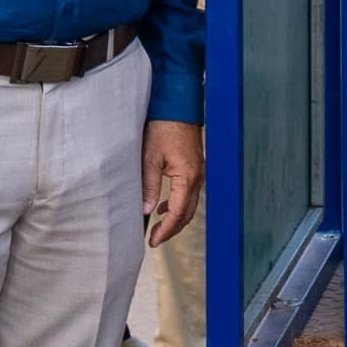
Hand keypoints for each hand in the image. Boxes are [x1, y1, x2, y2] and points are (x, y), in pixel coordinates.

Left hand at [142, 120, 202, 244]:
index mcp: (187, 177)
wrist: (177, 105)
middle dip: (172, 229)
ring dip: (176, 218)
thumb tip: (147, 210)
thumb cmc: (163, 127)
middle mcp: (197, 177)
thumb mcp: (150, 157)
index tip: (153, 241)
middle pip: (187, 213)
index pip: (178, 213)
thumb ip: (149, 185)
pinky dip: (179, 204)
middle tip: (155, 240)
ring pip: (190, 204)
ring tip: (159, 227)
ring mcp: (199, 171)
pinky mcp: (195, 166)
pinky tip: (165, 206)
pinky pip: (190, 192)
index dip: (166, 230)